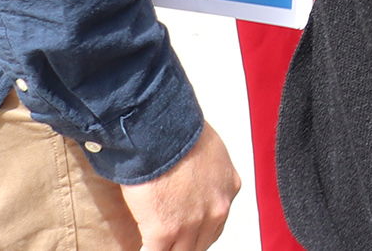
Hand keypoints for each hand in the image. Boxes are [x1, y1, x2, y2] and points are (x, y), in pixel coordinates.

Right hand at [122, 121, 240, 250]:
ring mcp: (192, 224)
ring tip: (156, 244)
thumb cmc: (180, 132)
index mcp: (229, 188)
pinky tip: (142, 247)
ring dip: (168, 249)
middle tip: (170, 242)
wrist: (161, 133)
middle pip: (201, 243)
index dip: (198, 230)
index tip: (186, 231)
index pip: (216, 224)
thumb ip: (206, 172)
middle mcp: (216, 210)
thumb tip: (190, 178)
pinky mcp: (165, 231)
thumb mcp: (209, 150)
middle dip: (185, 245)